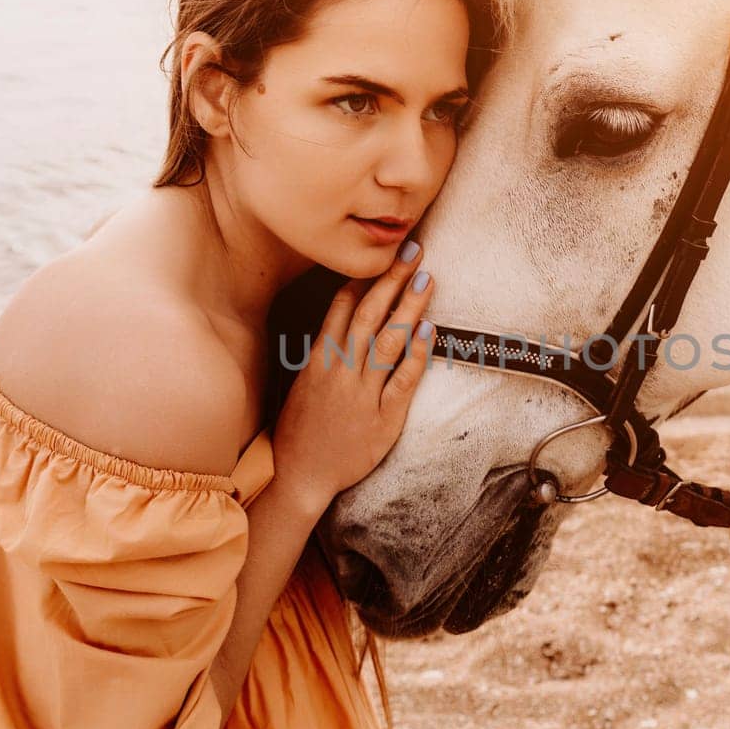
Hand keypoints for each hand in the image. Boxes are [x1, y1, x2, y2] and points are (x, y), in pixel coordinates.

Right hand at [269, 245, 435, 519]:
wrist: (300, 476)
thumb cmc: (300, 431)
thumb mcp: (302, 384)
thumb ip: (322, 353)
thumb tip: (342, 321)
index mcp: (318, 360)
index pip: (342, 307)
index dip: (365, 278)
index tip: (383, 254)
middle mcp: (340, 371)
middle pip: (369, 315)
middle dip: (391, 280)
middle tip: (412, 252)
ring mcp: (362, 394)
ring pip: (388, 340)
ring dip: (408, 307)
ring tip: (427, 279)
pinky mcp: (383, 419)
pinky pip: (403, 380)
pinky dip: (417, 353)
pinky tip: (428, 329)